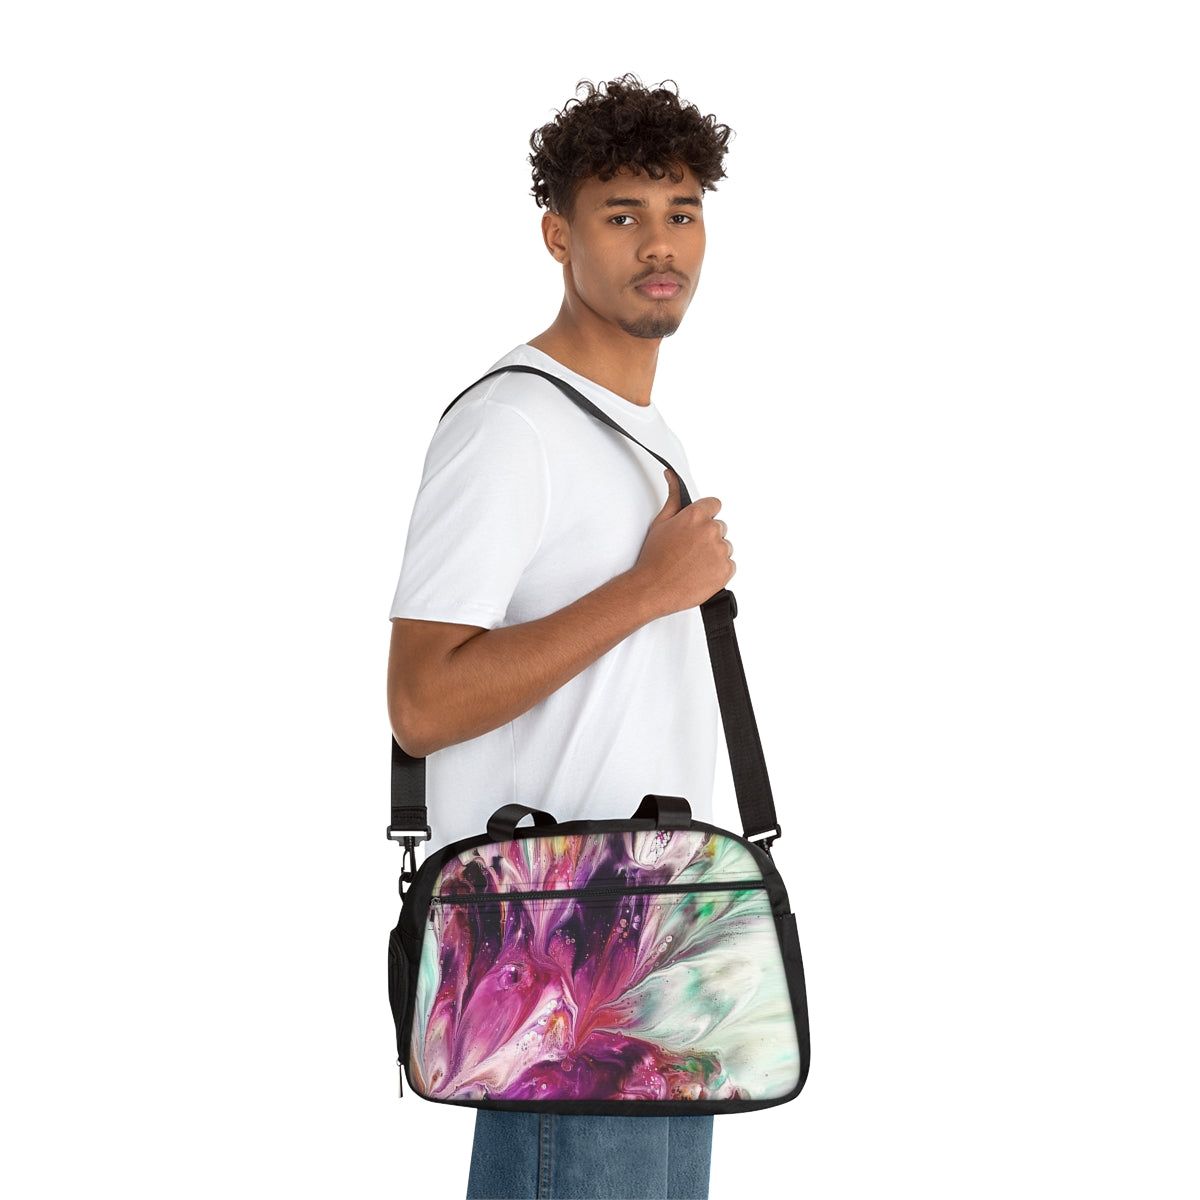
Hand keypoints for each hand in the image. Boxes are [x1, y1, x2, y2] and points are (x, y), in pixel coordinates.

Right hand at [631, 469, 735, 617]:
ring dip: (714, 553)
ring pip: (725, 546)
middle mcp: (711, 530)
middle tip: (689, 550)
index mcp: (696, 516)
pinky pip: (730, 565)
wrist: (652, 588)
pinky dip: (718, 570)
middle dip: (708, 536)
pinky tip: (700, 573)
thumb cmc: (654, 558)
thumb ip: (673, 497)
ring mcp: (720, 550)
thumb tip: (672, 475)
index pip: (715, 504)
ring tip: (693, 564)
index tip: (697, 527)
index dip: (705, 516)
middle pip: (720, 527)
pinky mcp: (726, 570)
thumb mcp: (660, 522)